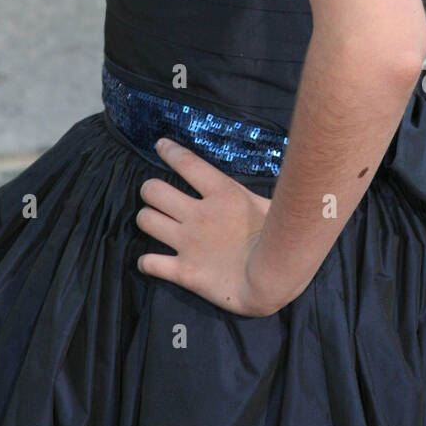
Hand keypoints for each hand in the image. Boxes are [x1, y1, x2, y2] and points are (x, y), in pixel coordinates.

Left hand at [135, 137, 282, 316]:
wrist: (276, 280)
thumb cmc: (280, 239)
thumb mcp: (269, 205)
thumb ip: (252, 193)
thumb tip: (268, 178)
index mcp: (222, 194)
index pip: (187, 163)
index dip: (169, 151)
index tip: (160, 145)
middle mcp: (199, 215)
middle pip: (153, 190)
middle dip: (150, 190)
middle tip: (155, 196)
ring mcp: (188, 243)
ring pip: (146, 220)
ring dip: (147, 219)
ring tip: (154, 222)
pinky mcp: (184, 272)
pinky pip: (150, 263)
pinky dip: (146, 262)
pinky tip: (150, 262)